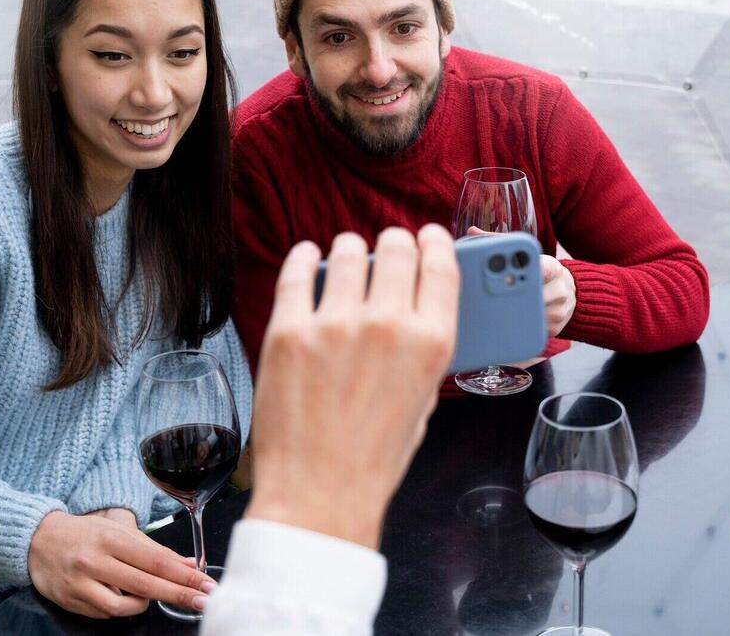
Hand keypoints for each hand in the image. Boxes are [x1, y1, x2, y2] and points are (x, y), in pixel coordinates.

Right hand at [29, 510, 215, 618]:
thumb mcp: (118, 532)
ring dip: (145, 603)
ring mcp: (82, 584)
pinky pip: (106, 614)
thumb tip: (187, 564)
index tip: (205, 584)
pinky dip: (122, 608)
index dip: (185, 575)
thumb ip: (152, 549)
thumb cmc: (84, 534)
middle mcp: (96, 561)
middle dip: (179, 594)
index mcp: (111, 539)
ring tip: (149, 595)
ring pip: (124, 606)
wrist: (37, 541)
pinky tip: (124, 598)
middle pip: (146, 584)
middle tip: (204, 600)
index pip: (156, 560)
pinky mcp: (72, 601)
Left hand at [246, 225, 459, 547]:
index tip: (427, 235)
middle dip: (394, 243)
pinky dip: (305, 257)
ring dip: (350, 249)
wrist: (319, 493)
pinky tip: (308, 256)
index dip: (434, 242)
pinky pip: (298, 271)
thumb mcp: (423, 399)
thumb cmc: (374, 456)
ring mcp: (334, 325)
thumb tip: (416, 305)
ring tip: (346, 257)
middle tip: (387, 248)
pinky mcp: (289, 331)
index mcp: (431, 342)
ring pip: (347, 252)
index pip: (441, 265)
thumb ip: (423, 347)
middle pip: (396, 249)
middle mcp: (387, 325)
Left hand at [465, 227, 575, 336]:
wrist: (569, 292)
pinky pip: (533, 330)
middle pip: (533, 295)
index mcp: (553, 268)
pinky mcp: (555, 328)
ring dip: (512, 313)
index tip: (509, 274)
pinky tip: (504, 323)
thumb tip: (472, 231)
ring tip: (493, 310)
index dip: (526, 270)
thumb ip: (500, 242)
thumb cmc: (540, 271)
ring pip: (531, 315)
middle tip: (490, 297)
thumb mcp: (527, 254)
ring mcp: (558, 311)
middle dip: (512, 296)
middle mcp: (559, 289)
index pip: (542, 268)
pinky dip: (518, 327)